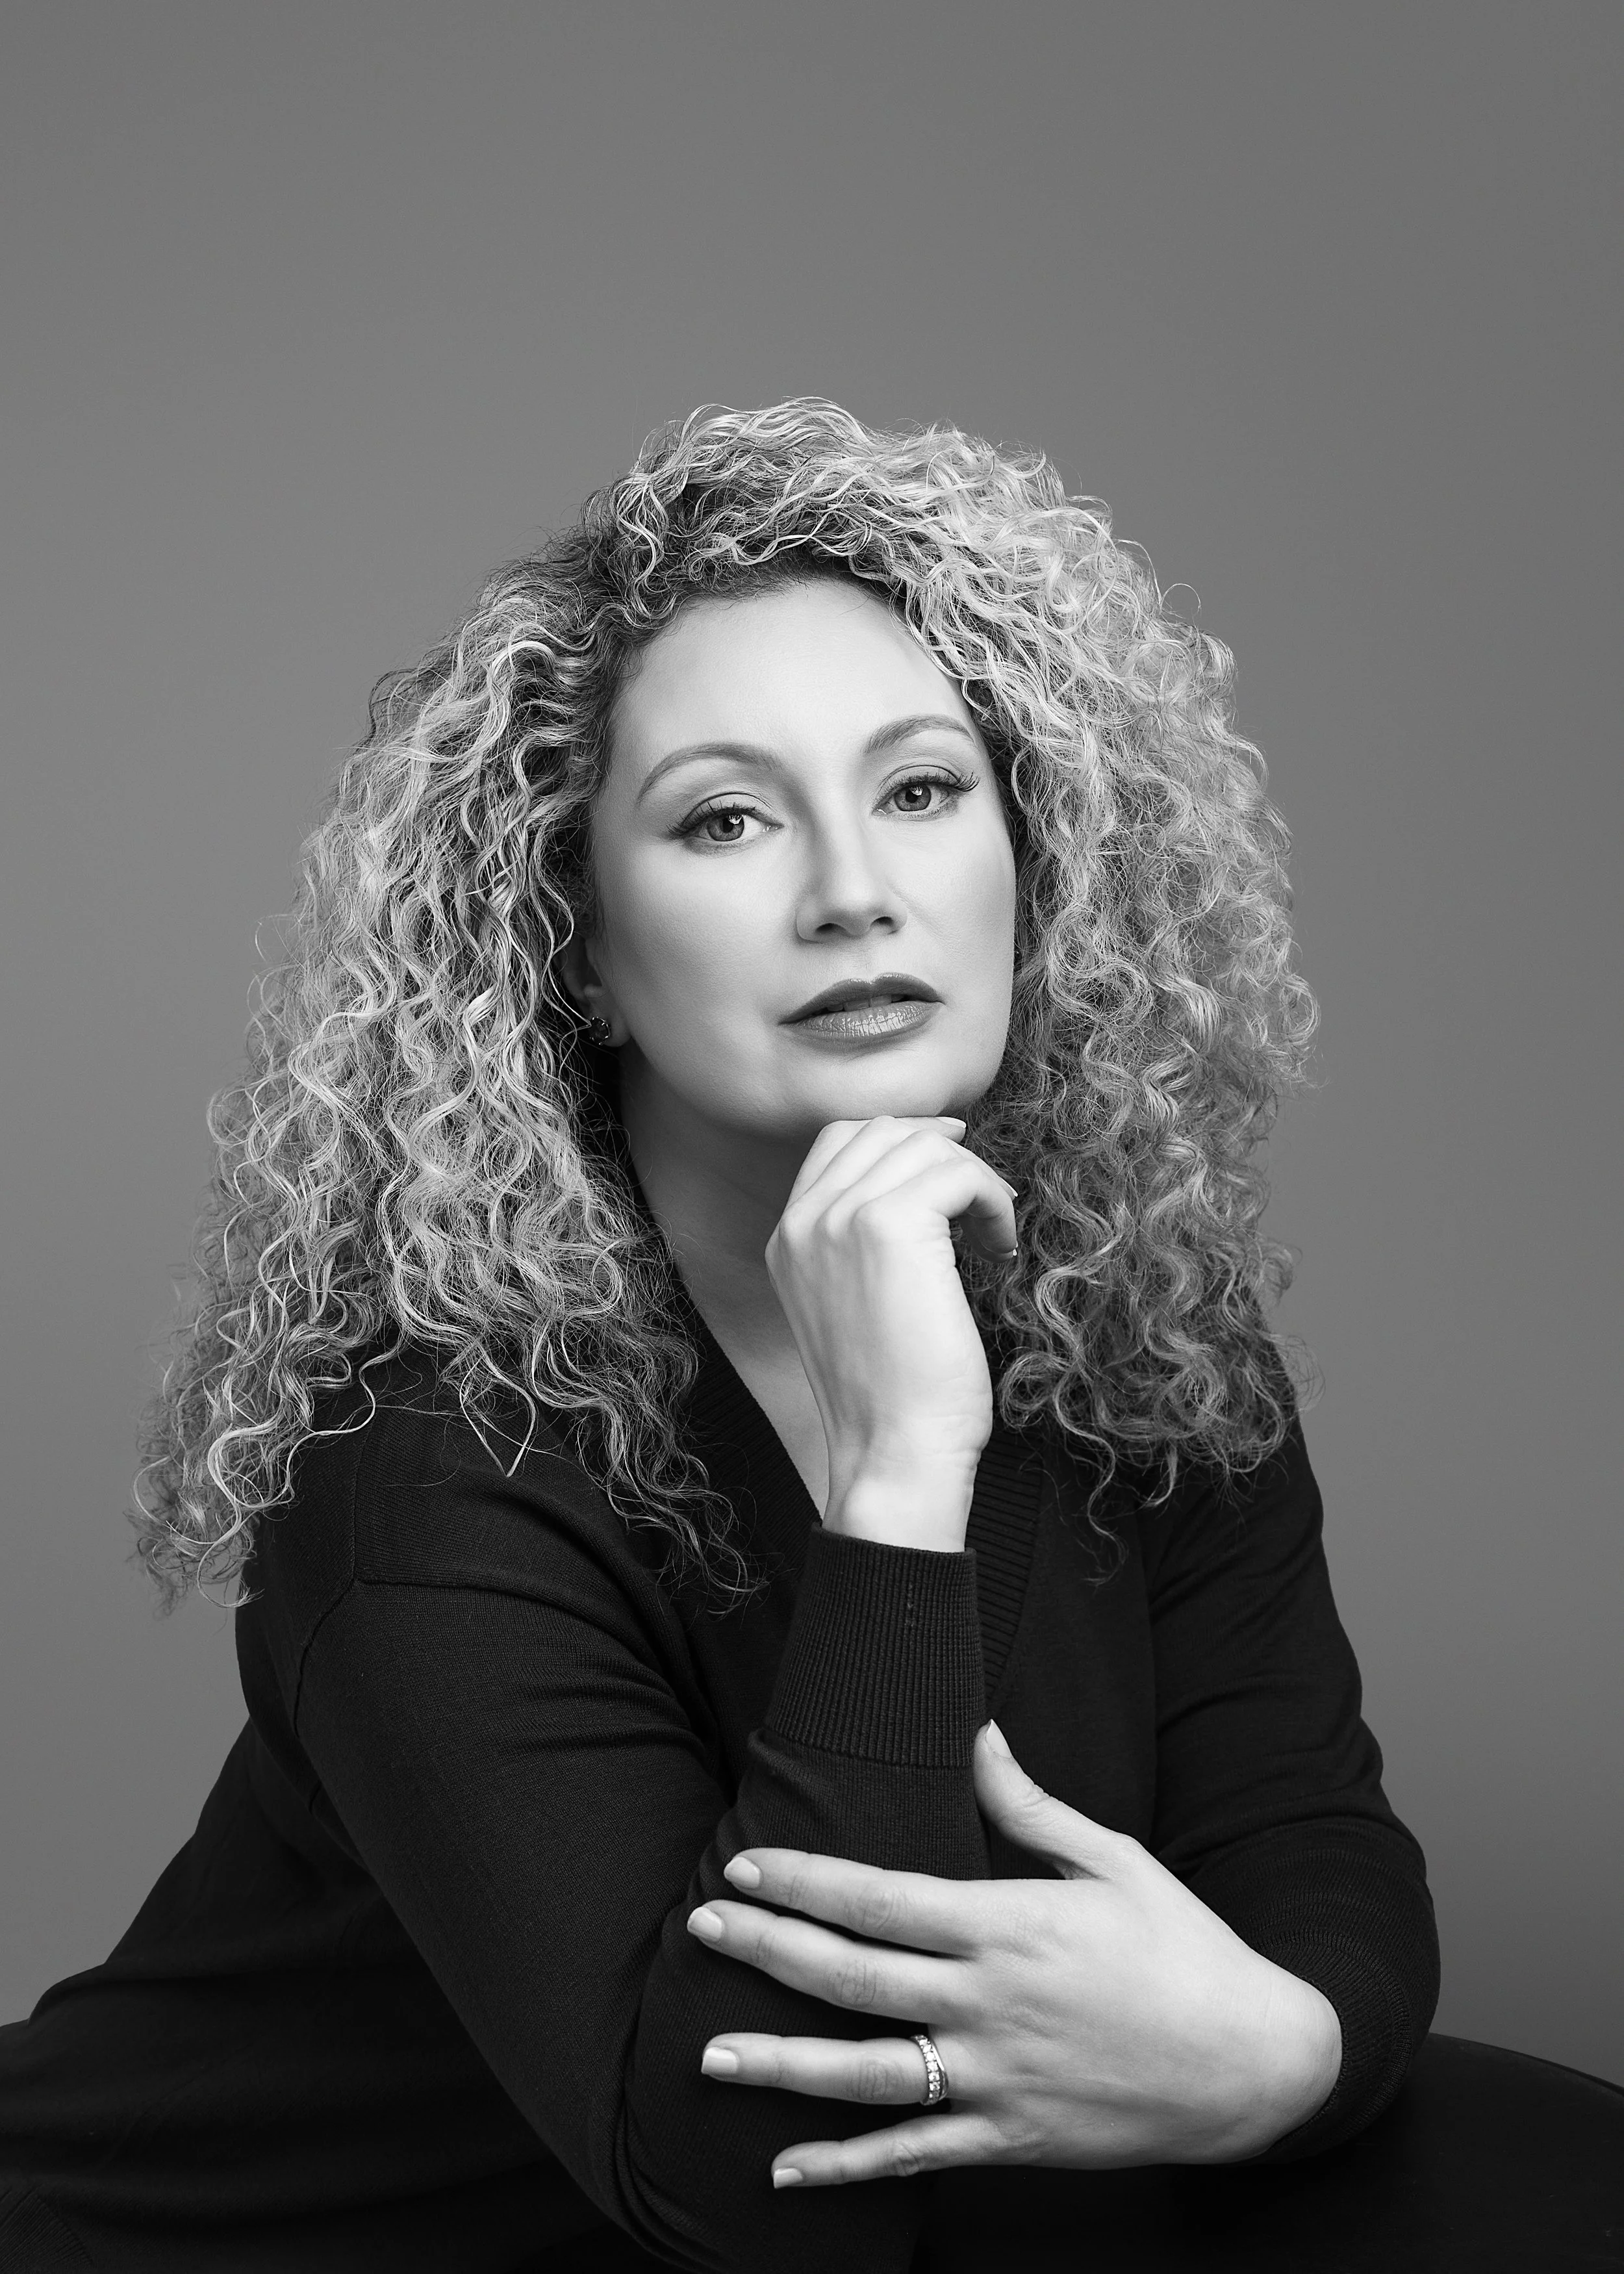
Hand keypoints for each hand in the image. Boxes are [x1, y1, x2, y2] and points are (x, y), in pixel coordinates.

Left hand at [688, 1724, 1342, 2187]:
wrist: (1256, 2064)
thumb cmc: (1183, 1946)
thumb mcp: (1111, 1859)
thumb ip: (1028, 1803)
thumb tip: (977, 1730)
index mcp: (1010, 1926)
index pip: (882, 1899)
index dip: (806, 1881)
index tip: (744, 1864)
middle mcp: (992, 2004)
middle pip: (856, 1976)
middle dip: (768, 1951)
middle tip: (700, 1930)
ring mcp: (998, 2079)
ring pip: (868, 2073)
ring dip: (783, 2064)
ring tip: (709, 2055)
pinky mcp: (1011, 2140)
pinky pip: (914, 2155)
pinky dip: (846, 2167)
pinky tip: (784, 2169)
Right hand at [766, 1116, 1018, 1550]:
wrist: (893, 1452)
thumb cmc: (893, 1395)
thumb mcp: (854, 1305)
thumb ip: (862, 1243)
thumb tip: (925, 1179)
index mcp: (787, 1238)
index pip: (839, 1140)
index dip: (903, 1137)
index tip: (952, 1162)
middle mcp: (802, 1221)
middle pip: (882, 1131)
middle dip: (943, 1152)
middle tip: (984, 1196)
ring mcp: (839, 1220)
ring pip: (924, 1148)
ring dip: (974, 1182)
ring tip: (991, 1235)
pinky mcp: (887, 1227)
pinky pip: (957, 1174)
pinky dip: (991, 1200)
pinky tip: (998, 1246)